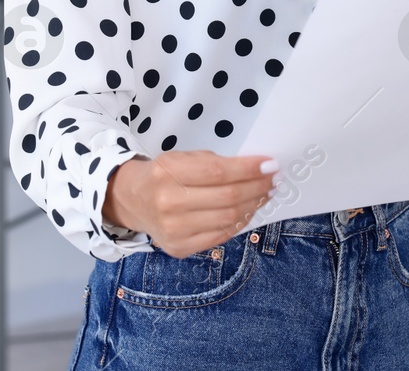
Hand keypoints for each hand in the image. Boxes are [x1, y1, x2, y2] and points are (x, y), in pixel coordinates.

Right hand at [103, 150, 275, 257]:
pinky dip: (240, 222)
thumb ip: (213, 164)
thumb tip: (255, 170)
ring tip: (266, 194)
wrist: (134, 201)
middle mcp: (169, 204)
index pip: (218, 173)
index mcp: (168, 173)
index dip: (248, 169)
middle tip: (275, 180)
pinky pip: (221, 236)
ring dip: (254, 205)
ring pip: (228, 219)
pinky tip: (249, 210)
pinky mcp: (180, 249)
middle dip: (258, 188)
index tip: (271, 165)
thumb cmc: (163, 175)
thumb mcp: (181, 158)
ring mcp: (174, 230)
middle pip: (227, 198)